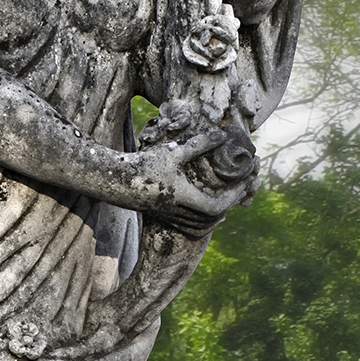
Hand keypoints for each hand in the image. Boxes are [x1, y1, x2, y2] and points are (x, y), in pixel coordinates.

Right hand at [129, 123, 257, 232]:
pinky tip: (209, 211)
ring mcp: (171, 216)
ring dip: (217, 215)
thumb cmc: (145, 165)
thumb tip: (223, 134)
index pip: (215, 206)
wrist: (116, 181)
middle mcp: (178, 211)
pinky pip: (191, 226)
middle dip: (229, 205)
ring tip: (228, 200)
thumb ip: (199, 144)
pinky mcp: (165, 216)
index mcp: (182, 198)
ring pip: (202, 225)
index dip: (232, 197)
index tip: (243, 183)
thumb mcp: (173, 152)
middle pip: (212, 218)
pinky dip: (204, 221)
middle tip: (241, 189)